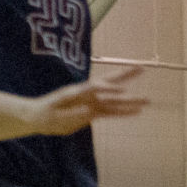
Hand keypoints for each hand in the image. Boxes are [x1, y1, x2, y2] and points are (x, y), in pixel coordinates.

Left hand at [28, 67, 147, 134]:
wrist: (38, 117)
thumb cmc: (44, 114)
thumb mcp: (55, 115)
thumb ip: (71, 114)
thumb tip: (88, 112)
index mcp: (77, 91)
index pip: (96, 87)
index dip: (109, 87)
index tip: (122, 89)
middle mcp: (87, 94)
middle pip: (110, 84)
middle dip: (126, 77)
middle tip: (141, 69)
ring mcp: (91, 102)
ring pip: (114, 100)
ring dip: (130, 100)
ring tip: (147, 100)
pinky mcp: (92, 113)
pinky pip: (111, 112)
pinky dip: (124, 112)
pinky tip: (136, 112)